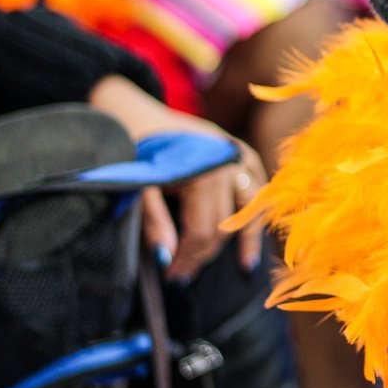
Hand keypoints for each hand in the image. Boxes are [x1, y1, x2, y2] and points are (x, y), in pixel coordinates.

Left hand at [89, 75, 266, 281]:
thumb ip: (154, 222)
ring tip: (244, 266)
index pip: (204, 231)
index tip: (171, 277)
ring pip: (250, 208)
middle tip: (182, 275)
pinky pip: (256, 185)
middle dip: (204, 254)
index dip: (188, 258)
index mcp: (204, 172)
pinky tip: (253, 227)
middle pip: (225, 225)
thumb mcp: (137, 186)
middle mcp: (229, 164)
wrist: (132, 110)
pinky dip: (255, 208)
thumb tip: (167, 259)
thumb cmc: (131, 147)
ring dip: (245, 239)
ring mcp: (238, 155)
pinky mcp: (240, 151)